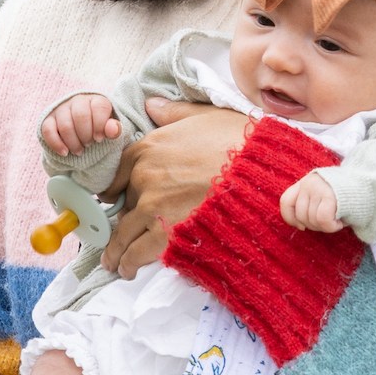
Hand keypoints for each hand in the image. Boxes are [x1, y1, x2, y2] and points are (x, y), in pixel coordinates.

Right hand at [39, 94, 123, 156]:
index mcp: (96, 100)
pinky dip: (56, 144)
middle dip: (86, 135)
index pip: (99, 107)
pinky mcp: (48, 120)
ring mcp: (61, 109)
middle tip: (89, 145)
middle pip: (81, 116)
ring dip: (73, 142)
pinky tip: (65, 152)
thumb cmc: (98, 129)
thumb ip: (115, 130)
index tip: (99, 139)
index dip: (99, 125)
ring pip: (65, 125)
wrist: (81, 131)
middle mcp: (77, 101)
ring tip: (79, 151)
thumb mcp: (110, 129)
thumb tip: (113, 130)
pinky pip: (48, 130)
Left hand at [98, 98, 249, 277]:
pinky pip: (136, 252)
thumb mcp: (206, 115)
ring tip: (114, 262)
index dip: (115, 190)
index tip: (114, 201)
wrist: (262, 174)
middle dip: (122, 219)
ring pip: (123, 233)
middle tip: (119, 234)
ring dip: (116, 250)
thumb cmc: (239, 143)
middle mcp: (143, 177)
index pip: (117, 173)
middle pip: (123, 204)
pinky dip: (128, 263)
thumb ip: (173, 113)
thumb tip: (150, 104)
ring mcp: (152, 206)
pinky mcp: (165, 233)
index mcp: (148, 148)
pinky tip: (128, 270)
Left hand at [282, 173, 342, 231]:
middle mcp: (309, 182)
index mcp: (305, 182)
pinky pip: (323, 220)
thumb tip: (299, 225)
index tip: (301, 227)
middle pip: (300, 215)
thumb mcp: (322, 195)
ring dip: (325, 227)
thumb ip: (309, 203)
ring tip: (337, 219)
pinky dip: (331, 227)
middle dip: (314, 226)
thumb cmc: (347, 196)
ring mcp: (318, 188)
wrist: (370, 186)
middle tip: (330, 222)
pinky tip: (340, 223)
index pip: (286, 201)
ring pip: (312, 220)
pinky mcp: (330, 195)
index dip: (290, 218)